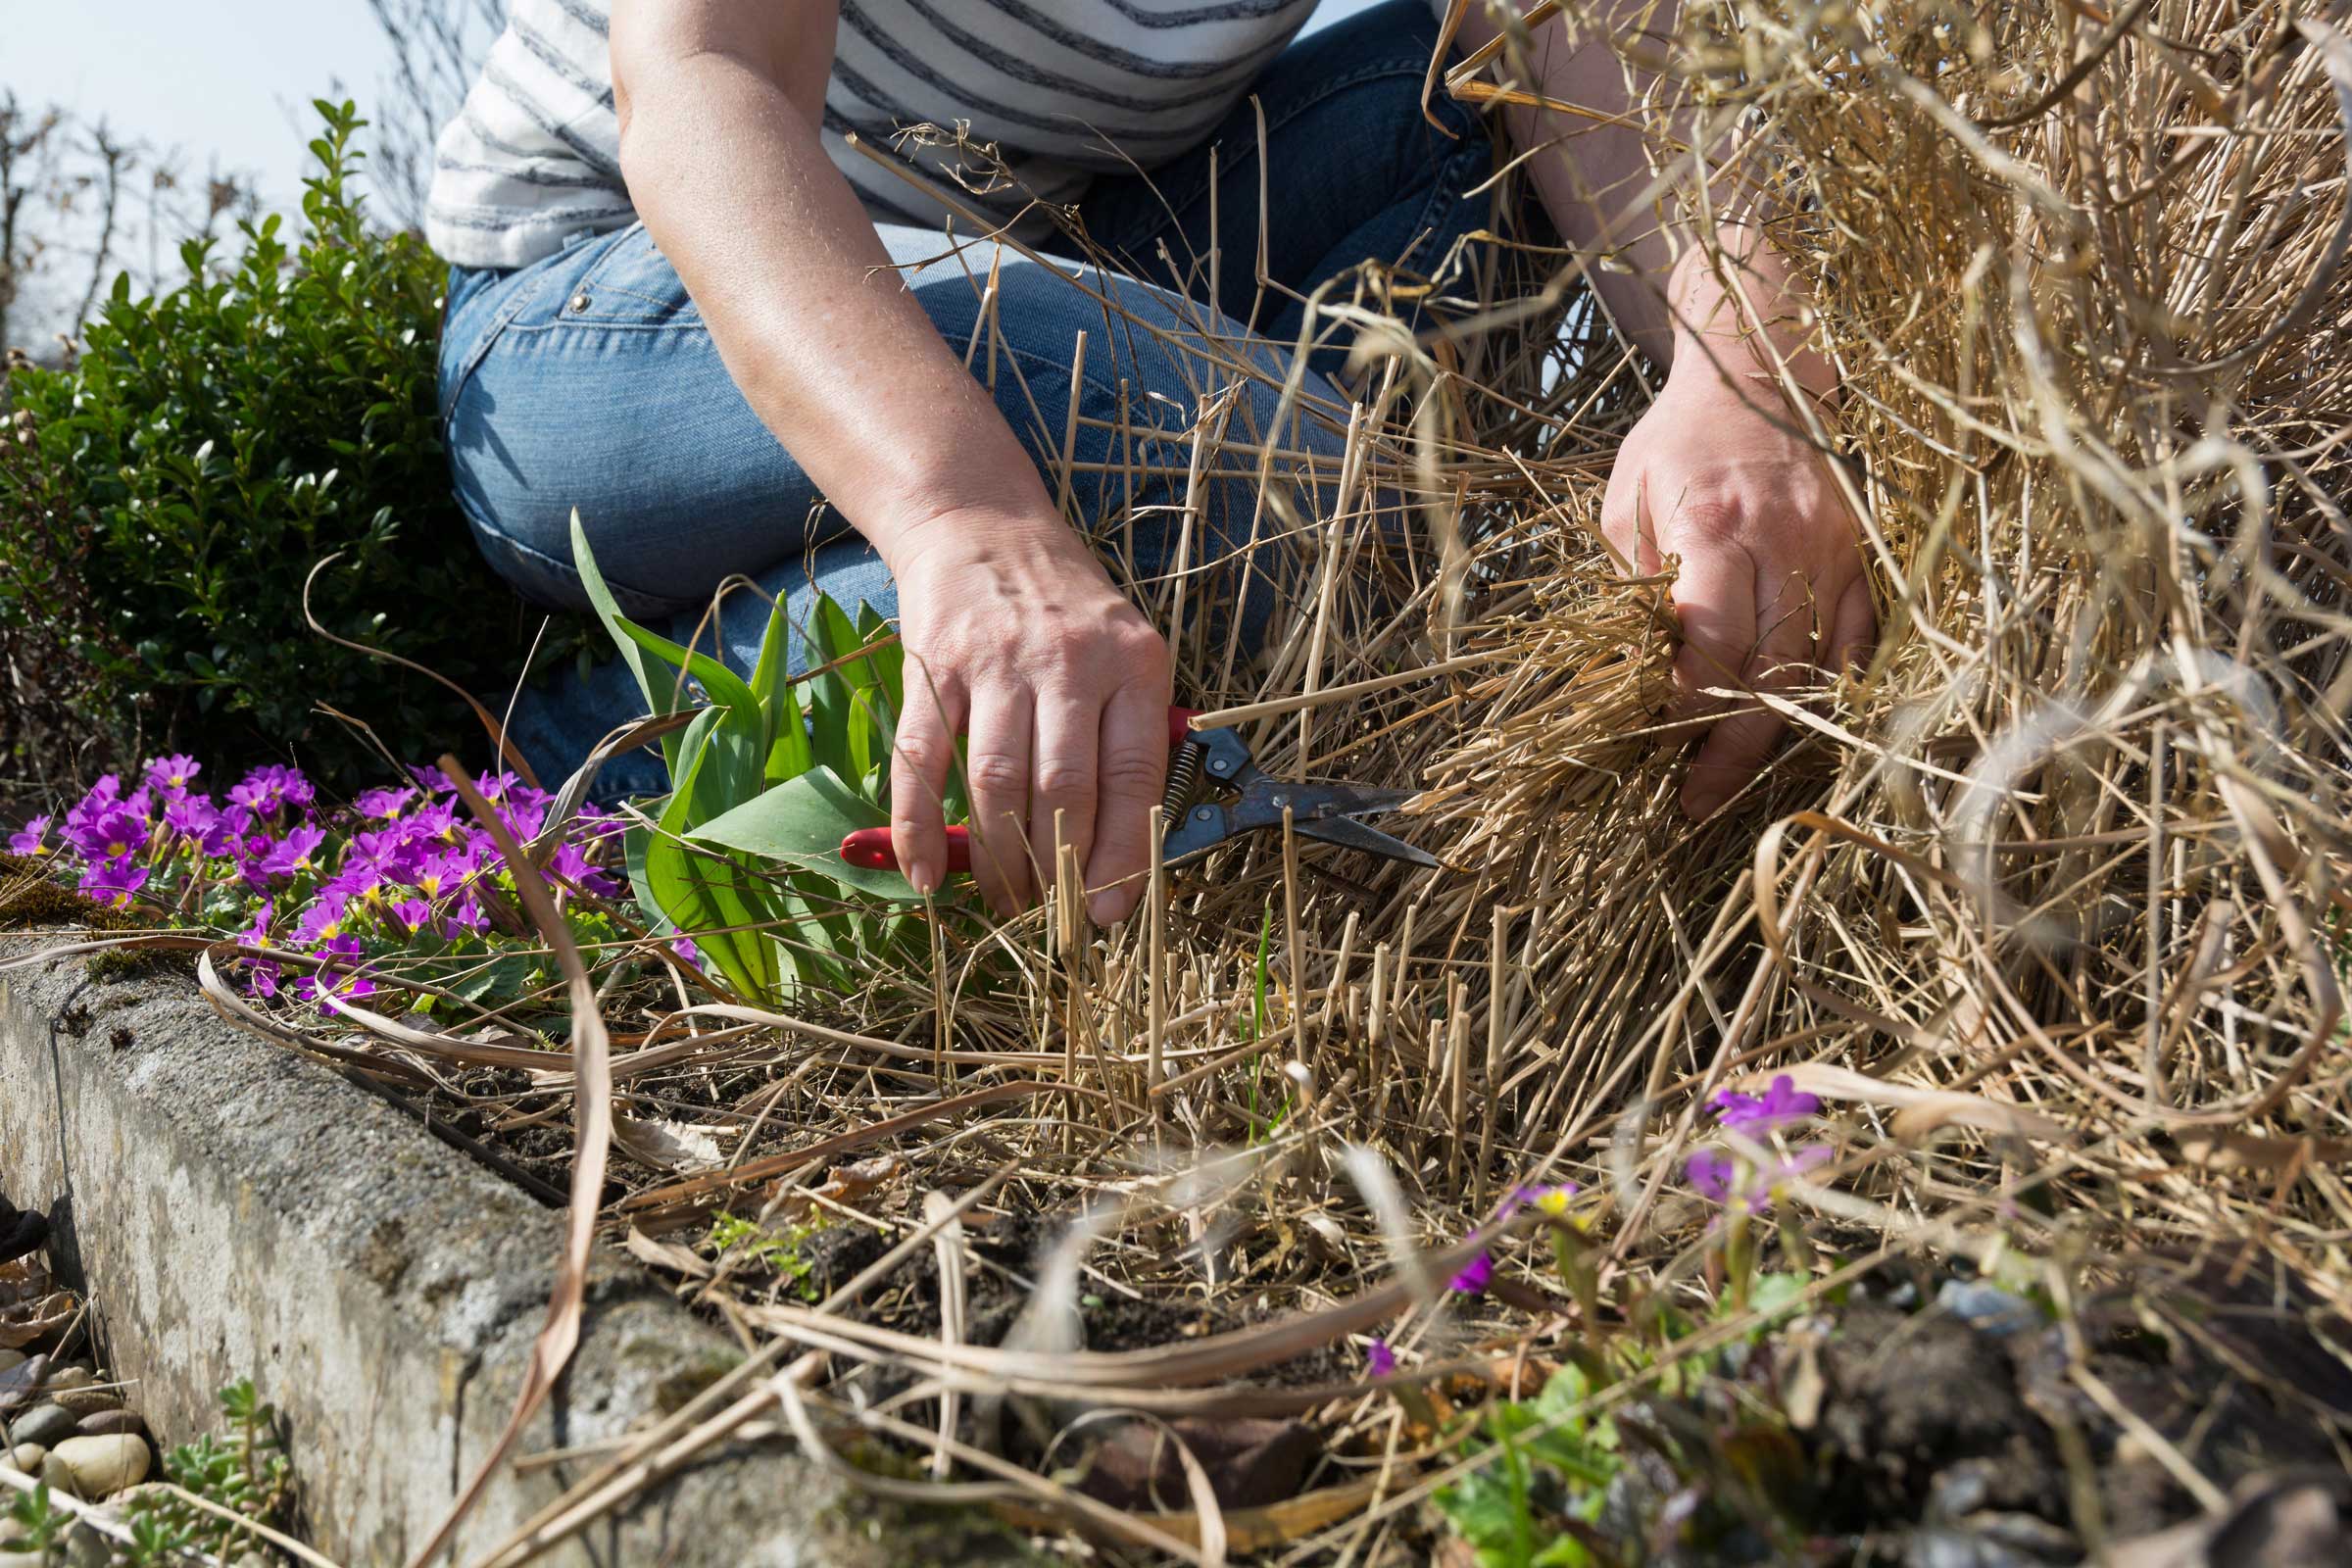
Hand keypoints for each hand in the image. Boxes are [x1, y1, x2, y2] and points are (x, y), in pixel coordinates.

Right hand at [885, 506, 1171, 921]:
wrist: (982, 525)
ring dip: (999, 861)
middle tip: (1054, 919)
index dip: (1123, 856)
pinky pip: (922, 762)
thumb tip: (1128, 853)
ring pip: (996, 785)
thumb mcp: (1126, 652)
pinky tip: (927, 876)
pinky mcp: (933, 667)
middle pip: (1062, 791)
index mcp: (1132, 662)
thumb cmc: (1066, 609)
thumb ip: (1132, 735)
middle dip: (1058, 873)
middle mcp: (1067, 660)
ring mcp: (995, 663)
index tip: (1110, 912)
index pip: (1132, 778)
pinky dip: (918, 828)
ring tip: (1006, 903)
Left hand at [1602, 349, 1871, 817]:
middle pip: (1770, 667)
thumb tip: (1629, 674)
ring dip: (1776, 733)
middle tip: (1695, 799)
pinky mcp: (1861, 554)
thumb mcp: (1625, 500)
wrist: (1760, 375)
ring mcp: (1833, 548)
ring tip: (1732, 780)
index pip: (1711, 638)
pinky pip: (1859, 641)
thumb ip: (1633, 585)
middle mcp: (1783, 539)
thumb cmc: (1677, 442)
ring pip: (1819, 666)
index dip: (1684, 703)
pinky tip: (1797, 732)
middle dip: (1731, 746)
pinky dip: (1831, 693)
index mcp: (1713, 522)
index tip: (1655, 741)